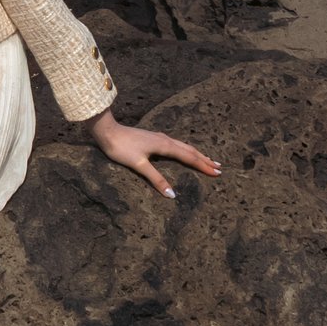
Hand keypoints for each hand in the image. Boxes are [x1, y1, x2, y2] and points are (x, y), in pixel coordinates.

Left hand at [87, 108, 221, 201]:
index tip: (218, 174)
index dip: (204, 166)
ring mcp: (159, 137)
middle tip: (219, 168)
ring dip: (196, 154)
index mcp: (164, 145)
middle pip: (189, 150)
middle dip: (204, 159)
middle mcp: (165, 139)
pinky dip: (185, 150)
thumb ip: (156, 179)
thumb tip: (173, 195)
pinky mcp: (153, 138)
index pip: (189, 157)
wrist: (107, 131)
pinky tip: (183, 151)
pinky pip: (176, 144)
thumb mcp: (139, 165)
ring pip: (183, 146)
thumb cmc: (121, 147)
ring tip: (208, 160)